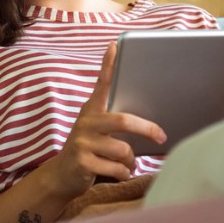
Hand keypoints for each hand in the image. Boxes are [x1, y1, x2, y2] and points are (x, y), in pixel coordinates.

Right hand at [45, 43, 166, 197]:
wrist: (62, 176)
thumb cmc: (89, 150)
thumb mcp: (97, 130)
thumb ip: (114, 121)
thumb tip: (152, 124)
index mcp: (91, 110)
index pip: (101, 83)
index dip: (108, 65)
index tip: (114, 46)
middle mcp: (86, 122)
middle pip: (123, 120)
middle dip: (147, 129)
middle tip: (161, 136)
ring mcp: (82, 142)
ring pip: (124, 150)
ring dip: (131, 161)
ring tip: (127, 164)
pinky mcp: (82, 162)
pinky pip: (118, 168)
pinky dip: (124, 174)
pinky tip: (119, 174)